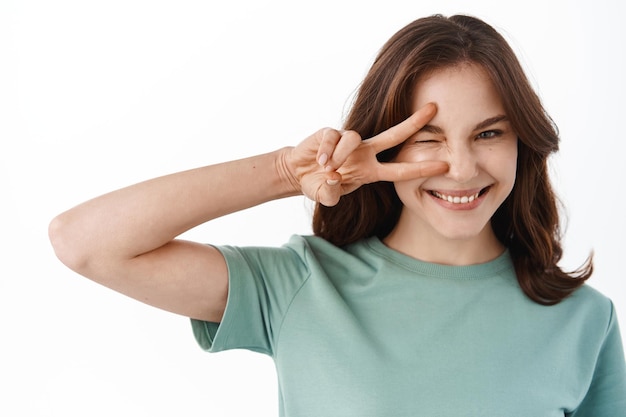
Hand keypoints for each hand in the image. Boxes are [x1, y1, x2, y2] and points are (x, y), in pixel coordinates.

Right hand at [283, 103, 448, 205]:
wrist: (298, 172)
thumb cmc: (318, 184)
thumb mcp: (326, 195)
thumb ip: (330, 194)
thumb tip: (333, 179)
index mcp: (370, 170)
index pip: (400, 170)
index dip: (421, 168)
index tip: (444, 165)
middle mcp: (364, 153)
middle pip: (394, 135)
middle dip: (414, 123)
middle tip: (434, 108)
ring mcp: (347, 142)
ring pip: (354, 139)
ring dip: (341, 156)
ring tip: (328, 169)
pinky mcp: (330, 133)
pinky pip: (333, 138)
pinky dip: (327, 151)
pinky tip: (320, 161)